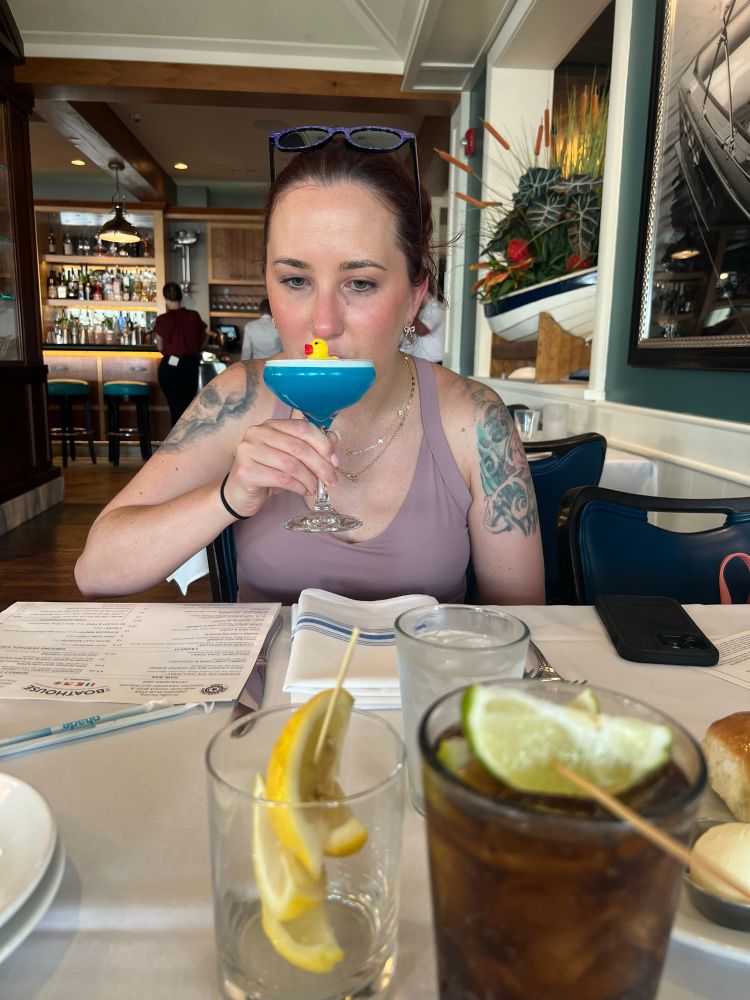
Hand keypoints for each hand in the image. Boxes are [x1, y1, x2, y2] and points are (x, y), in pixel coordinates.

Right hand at [221, 419, 339, 517]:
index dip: (323, 444)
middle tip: (332, 480)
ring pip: (291, 465)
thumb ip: (312, 447)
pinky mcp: (246, 471)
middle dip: (321, 466)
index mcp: (271, 425)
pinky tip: (304, 491)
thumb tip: (335, 438)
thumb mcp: (292, 458)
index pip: (303, 428)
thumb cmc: (268, 474)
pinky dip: (298, 487)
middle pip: (299, 447)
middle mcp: (257, 433)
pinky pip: (281, 479)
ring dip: (310, 479)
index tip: (335, 461)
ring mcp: (248, 451)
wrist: (240, 494)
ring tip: (316, 488)